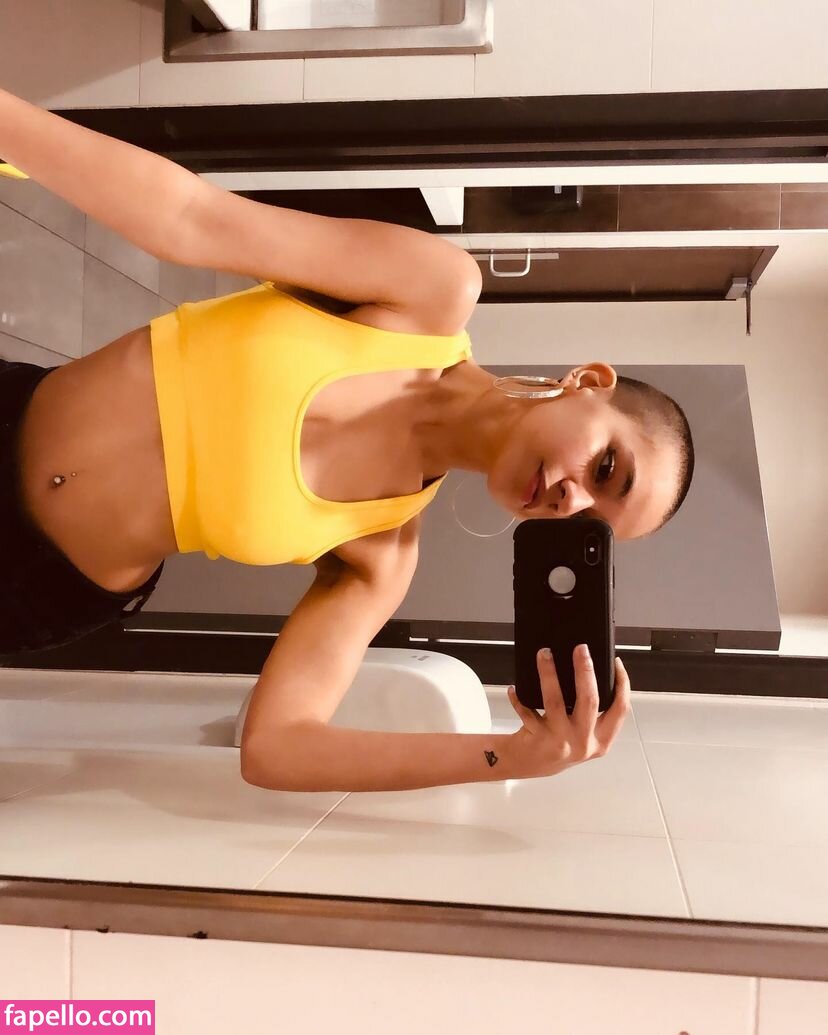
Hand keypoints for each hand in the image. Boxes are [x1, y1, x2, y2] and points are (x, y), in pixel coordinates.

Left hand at [505, 645, 630, 779]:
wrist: (532, 764)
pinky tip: (514, 688)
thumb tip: (590, 669)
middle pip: (589, 701)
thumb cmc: (561, 742)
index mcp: (602, 740)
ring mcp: (560, 741)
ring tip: (544, 654)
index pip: (620, 709)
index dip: (622, 685)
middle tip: (580, 649)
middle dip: (585, 671)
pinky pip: (527, 712)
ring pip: (555, 702)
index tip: (616, 662)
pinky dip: (518, 698)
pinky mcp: (537, 739)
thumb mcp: (585, 734)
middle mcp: (583, 742)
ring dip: (549, 674)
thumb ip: (593, 713)